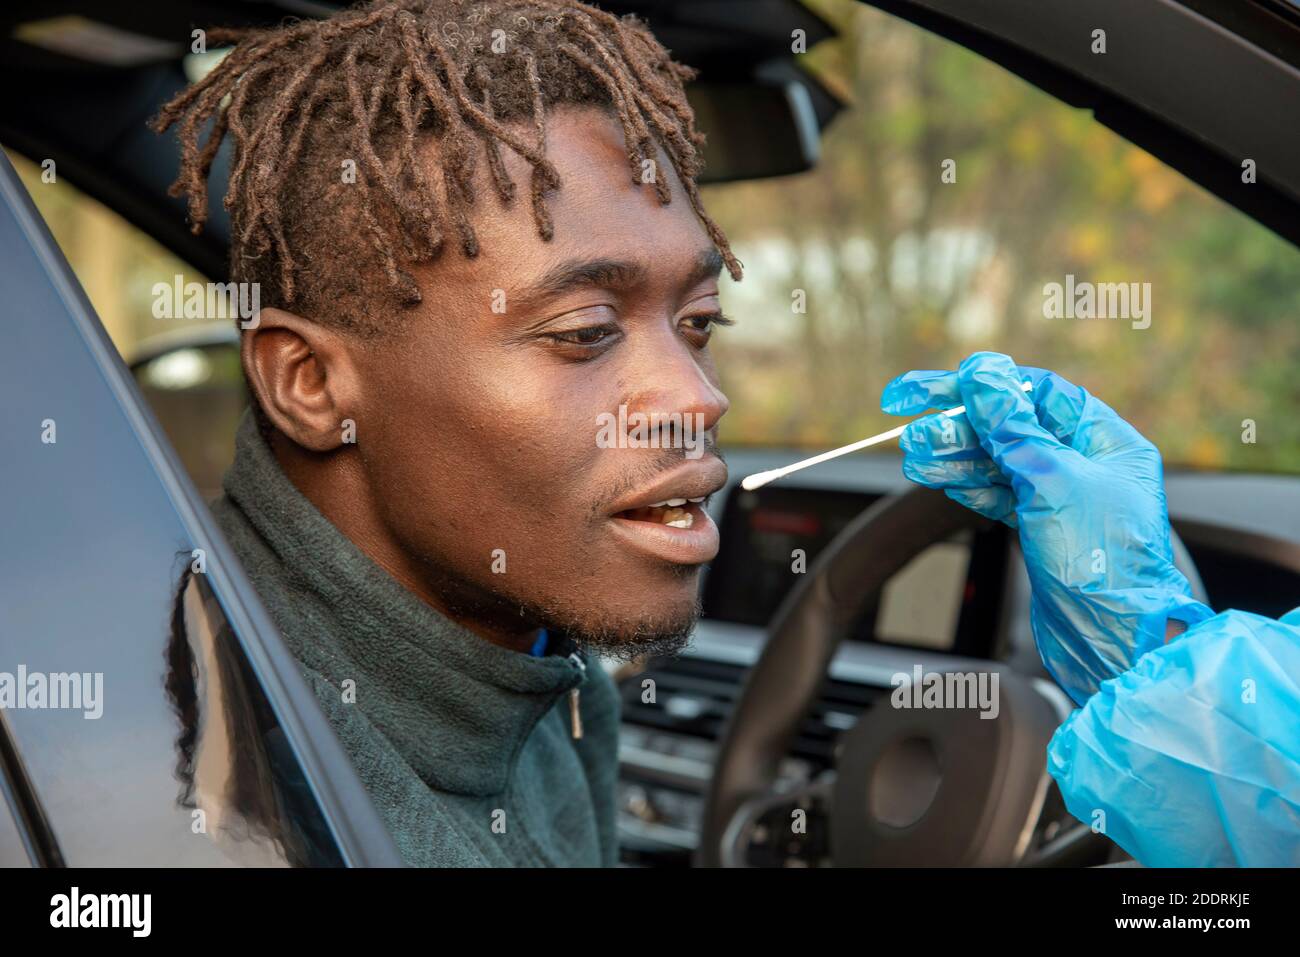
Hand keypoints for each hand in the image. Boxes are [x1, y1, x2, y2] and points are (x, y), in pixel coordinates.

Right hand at [881, 351, 1212, 704]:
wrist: (1115, 643)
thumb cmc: (1102, 563)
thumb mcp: (1052, 479)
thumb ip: (1013, 425)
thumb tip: (983, 374)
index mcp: (1105, 440)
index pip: (1034, 392)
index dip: (979, 385)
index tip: (932, 388)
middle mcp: (1087, 464)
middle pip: (1011, 426)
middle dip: (957, 423)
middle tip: (906, 422)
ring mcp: (1064, 499)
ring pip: (999, 462)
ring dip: (954, 454)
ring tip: (912, 452)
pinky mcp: (1044, 530)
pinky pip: (998, 494)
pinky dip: (966, 484)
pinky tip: (935, 475)